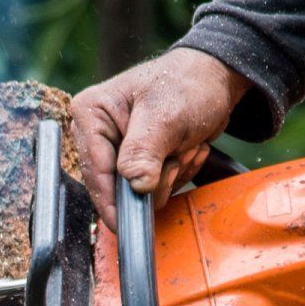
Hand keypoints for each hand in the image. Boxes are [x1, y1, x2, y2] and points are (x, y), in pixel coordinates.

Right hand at [68, 48, 251, 230]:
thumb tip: (135, 185)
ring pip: (137, 192)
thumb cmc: (188, 84)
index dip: (111, 200)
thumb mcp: (166, 115)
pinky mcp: (137, 162)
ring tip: (184, 146)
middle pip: (115, 186)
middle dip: (154, 178)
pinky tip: (185, 151)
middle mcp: (97, 133)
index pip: (94, 169)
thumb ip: (144, 150)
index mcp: (90, 114)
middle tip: (176, 155)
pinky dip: (175, 176)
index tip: (126, 225)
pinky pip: (153, 189)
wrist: (214, 81)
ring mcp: (117, 149)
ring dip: (170, 176)